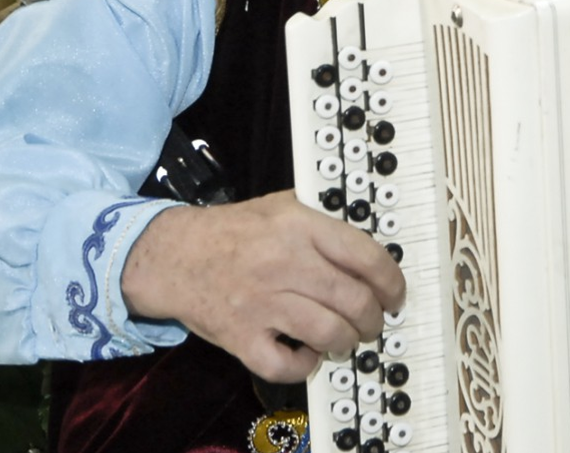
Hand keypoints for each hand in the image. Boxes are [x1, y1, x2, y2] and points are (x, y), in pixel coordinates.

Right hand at [121, 191, 405, 381]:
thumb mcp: (282, 204)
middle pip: (353, 299)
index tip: (395, 293)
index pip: (365, 256)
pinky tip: (309, 354)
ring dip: (347, 340)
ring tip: (348, 337)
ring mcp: (263, 302)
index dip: (391, 280)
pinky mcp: (241, 336)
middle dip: (373, 318)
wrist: (174, 255)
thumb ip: (322, 217)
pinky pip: (286, 363)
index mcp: (300, 227)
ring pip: (328, 332)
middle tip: (374, 321)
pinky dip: (305, 365)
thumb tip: (366, 239)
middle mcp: (285, 263)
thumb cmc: (231, 231)